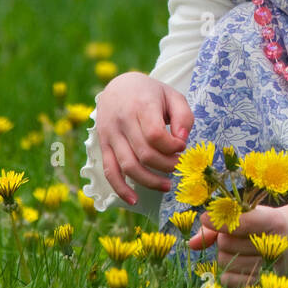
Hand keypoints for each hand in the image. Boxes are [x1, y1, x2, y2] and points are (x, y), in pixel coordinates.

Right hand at [95, 74, 194, 206]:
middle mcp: (123, 121)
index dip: (172, 147)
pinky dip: (120, 189)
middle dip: (166, 165)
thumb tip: (182, 140)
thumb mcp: (173, 95)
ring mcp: (110, 135)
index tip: (182, 146)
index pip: (155, 135)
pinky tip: (134, 201)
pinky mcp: (103, 146)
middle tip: (178, 165)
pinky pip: (109, 171)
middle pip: (144, 154)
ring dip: (150, 181)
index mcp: (141, 105)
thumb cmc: (151, 93)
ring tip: (167, 185)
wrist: (118, 86)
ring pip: (128, 166)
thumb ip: (184, 116)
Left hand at [189, 198, 287, 287]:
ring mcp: (269, 268)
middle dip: (223, 237)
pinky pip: (228, 280)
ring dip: (224, 253)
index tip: (205, 217)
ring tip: (238, 248)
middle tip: (235, 234)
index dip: (219, 220)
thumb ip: (220, 224)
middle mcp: (275, 246)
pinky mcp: (262, 285)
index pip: (241, 222)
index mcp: (274, 222)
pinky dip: (226, 271)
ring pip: (224, 260)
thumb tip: (191, 244)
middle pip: (226, 243)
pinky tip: (237, 263)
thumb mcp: (251, 214)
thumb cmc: (264, 224)